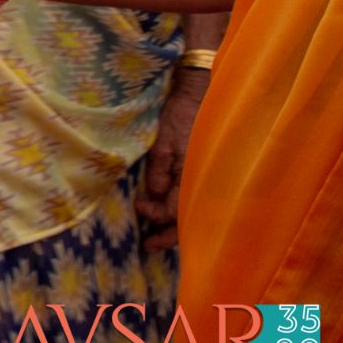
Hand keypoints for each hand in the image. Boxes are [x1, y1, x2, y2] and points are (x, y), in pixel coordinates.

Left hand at [134, 68, 208, 251]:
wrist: (199, 95)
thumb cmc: (181, 116)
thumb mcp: (164, 142)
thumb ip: (160, 171)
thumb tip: (153, 197)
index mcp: (195, 179)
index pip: (174, 212)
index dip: (155, 217)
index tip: (138, 210)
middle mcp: (204, 183)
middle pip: (187, 220)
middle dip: (167, 235)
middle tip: (147, 246)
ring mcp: (204, 178)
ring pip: (190, 212)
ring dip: (173, 225)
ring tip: (155, 236)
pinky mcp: (201, 171)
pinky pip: (191, 197)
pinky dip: (179, 209)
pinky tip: (167, 213)